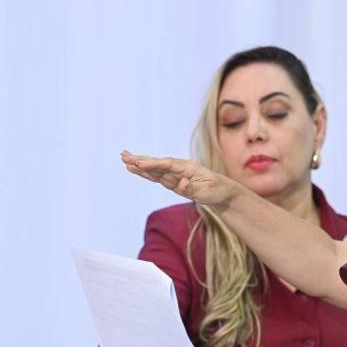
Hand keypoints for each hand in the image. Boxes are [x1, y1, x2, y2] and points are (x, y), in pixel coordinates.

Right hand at [121, 151, 239, 206]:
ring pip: (155, 169)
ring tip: (124, 159)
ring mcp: (176, 174)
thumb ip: (192, 187)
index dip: (153, 164)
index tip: (139, 163)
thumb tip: (181, 182)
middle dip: (140, 161)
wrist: (223, 191)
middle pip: (157, 164)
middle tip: (124, 156)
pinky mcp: (173, 181)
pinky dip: (145, 172)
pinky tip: (135, 168)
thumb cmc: (216, 190)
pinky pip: (157, 176)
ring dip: (140, 165)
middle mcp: (180, 168)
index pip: (168, 165)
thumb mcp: (207, 191)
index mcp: (188, 167)